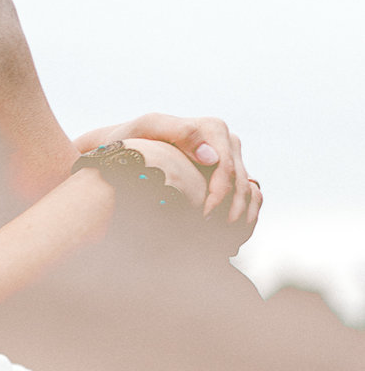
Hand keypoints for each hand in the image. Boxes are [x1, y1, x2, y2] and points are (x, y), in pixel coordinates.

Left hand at [71, 113, 258, 225]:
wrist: (123, 147)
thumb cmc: (130, 137)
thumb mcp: (149, 127)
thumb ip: (181, 133)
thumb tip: (211, 157)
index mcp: (214, 128)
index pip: (227, 169)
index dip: (219, 196)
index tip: (203, 218)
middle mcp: (226, 141)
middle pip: (240, 182)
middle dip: (230, 211)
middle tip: (213, 238)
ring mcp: (230, 158)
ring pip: (247, 191)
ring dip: (238, 218)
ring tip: (220, 243)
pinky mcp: (228, 173)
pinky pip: (246, 196)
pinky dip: (239, 217)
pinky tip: (224, 237)